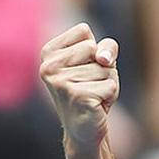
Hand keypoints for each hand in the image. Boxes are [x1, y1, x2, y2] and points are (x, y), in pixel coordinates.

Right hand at [39, 22, 120, 151]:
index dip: (94, 48)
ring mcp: (60, 82)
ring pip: (105, 69)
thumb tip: (103, 58)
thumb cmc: (93, 89)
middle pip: (95, 48)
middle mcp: (48, 66)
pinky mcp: (76, 96)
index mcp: (48, 52)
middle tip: (91, 84)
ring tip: (93, 95)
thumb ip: (107, 47)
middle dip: (103, 67)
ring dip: (107, 83)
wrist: (85, 128)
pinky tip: (96, 104)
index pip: (83, 30)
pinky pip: (110, 85)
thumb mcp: (101, 61)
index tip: (85, 66)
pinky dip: (110, 95)